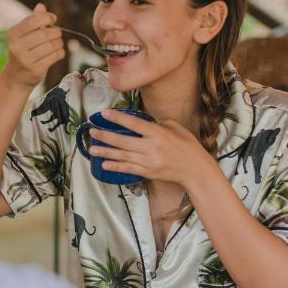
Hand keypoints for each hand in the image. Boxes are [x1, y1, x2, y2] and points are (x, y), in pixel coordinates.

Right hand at [4, 3, 64, 89]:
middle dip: (55, 32)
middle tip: (57, 33)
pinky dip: (60, 52)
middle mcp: (17, 47)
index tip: (53, 19)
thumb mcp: (23, 36)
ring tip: (58, 43)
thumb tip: (41, 6)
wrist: (17, 77)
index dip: (46, 17)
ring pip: (51, 45)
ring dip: (59, 42)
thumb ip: (32, 21)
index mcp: (13, 35)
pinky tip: (58, 52)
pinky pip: (55, 56)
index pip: (32, 21)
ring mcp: (25, 60)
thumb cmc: (23, 52)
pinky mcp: (35, 70)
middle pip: (44, 34)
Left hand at [89, 109, 211, 186]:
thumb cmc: (188, 147)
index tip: (104, 114)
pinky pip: (128, 168)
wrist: (196, 170)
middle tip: (92, 131)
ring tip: (92, 149)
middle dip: (105, 136)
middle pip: (123, 140)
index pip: (134, 123)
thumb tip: (143, 121)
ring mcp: (149, 161)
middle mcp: (152, 147)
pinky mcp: (148, 172)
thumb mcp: (177, 128)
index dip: (118, 118)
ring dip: (105, 152)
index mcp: (158, 133)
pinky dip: (115, 166)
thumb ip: (159, 123)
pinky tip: (104, 164)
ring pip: (122, 156)